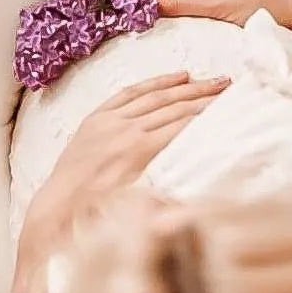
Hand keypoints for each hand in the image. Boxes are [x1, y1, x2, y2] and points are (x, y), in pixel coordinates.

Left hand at [19, 71, 228, 266]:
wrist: (59, 208)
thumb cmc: (100, 215)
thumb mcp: (139, 208)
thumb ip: (171, 201)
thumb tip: (205, 203)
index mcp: (140, 151)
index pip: (184, 124)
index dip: (209, 113)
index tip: (232, 105)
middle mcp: (127, 129)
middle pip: (175, 106)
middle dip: (205, 95)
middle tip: (230, 86)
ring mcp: (111, 120)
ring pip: (156, 96)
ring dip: (186, 86)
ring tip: (211, 79)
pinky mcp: (98, 117)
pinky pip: (130, 92)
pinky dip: (154, 83)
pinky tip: (176, 77)